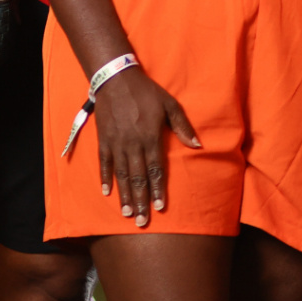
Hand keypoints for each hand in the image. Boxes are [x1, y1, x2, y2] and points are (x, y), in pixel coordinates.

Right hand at [93, 67, 200, 227]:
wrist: (116, 79)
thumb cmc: (146, 92)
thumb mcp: (170, 104)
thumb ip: (183, 126)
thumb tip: (198, 145)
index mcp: (150, 137)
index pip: (156, 169)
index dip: (158, 189)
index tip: (160, 207)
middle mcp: (133, 144)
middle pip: (138, 178)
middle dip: (141, 200)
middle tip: (142, 221)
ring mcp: (116, 143)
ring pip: (121, 175)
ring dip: (124, 195)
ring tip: (127, 213)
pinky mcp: (103, 140)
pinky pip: (104, 163)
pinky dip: (105, 178)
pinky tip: (107, 193)